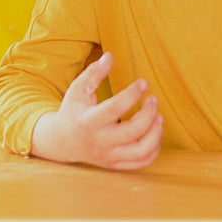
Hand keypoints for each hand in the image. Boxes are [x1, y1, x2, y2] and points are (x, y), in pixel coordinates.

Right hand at [31, 52, 163, 170]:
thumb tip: (109, 56)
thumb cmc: (73, 111)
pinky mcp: (116, 165)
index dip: (132, 94)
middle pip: (132, 132)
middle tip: (153, 99)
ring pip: (140, 152)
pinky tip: (155, 131)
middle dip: (148, 114)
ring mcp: (109, 156)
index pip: (114, 109)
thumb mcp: (78, 89)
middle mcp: (100, 142)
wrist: (63, 142)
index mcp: (88, 122)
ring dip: (156, 133)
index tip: (143, 82)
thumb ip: (93, 73)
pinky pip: (141, 162)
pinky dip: (154, 148)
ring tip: (159, 116)